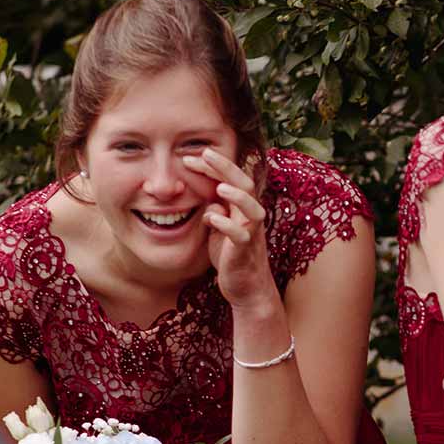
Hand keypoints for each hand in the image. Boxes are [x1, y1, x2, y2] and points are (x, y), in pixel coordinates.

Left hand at [183, 150, 278, 314]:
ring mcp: (250, 234)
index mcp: (242, 209)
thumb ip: (216, 212)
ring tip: (219, 187)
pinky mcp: (245, 251)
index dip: (213, 167)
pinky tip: (211, 219)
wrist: (247, 289)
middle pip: (245, 185)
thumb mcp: (220, 230)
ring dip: (237, 196)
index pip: (231, 180)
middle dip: (225, 168)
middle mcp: (250, 217)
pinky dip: (226, 225)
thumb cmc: (232, 257)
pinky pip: (241, 235)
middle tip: (205, 154)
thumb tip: (208, 199)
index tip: (191, 157)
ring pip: (252, 208)